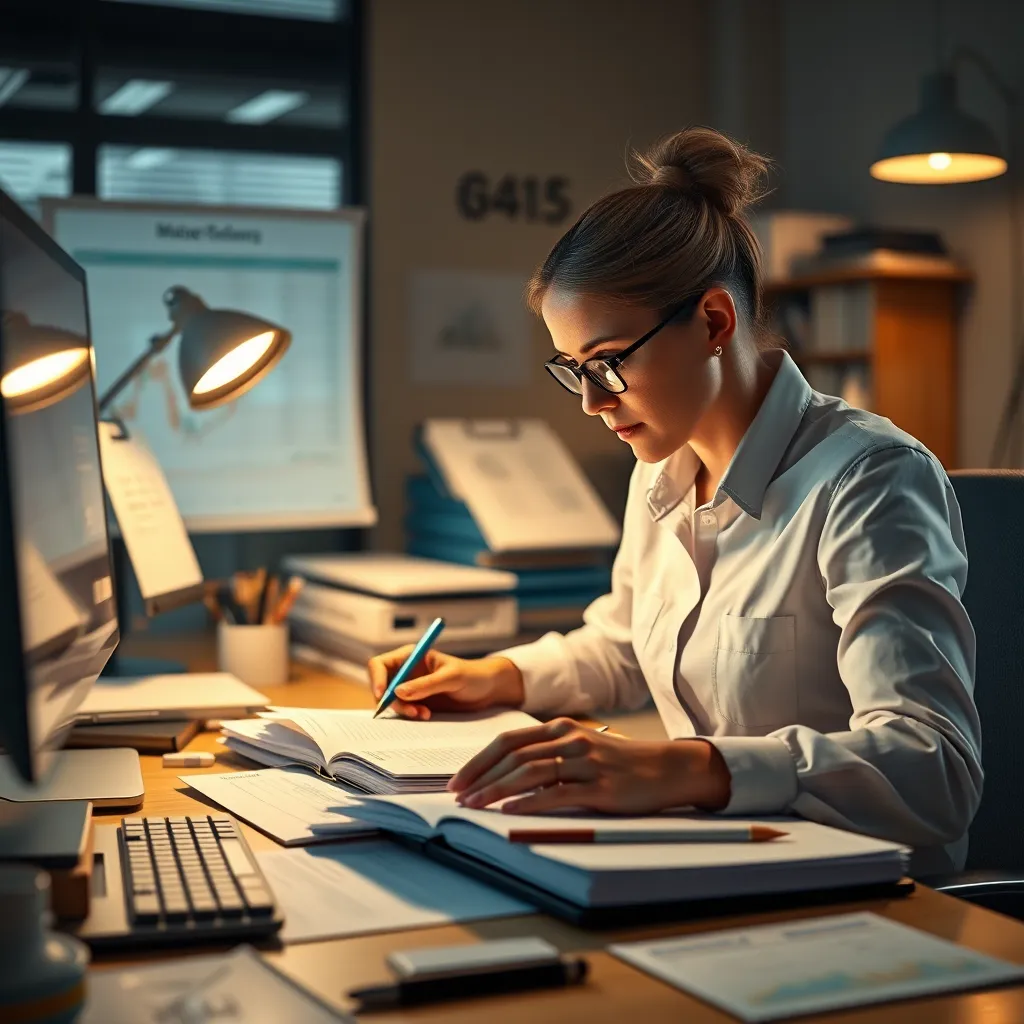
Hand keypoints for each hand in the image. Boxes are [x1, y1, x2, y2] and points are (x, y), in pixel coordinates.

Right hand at [367, 648, 524, 720]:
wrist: (488, 690)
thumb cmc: (472, 675)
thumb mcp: (451, 678)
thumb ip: (425, 685)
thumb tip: (396, 692)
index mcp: (411, 656)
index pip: (379, 664)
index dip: (376, 679)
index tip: (382, 695)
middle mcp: (407, 671)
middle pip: (381, 686)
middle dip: (391, 701)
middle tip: (411, 711)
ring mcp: (410, 688)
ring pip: (391, 701)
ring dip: (403, 710)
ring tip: (424, 714)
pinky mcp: (417, 702)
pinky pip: (403, 711)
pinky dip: (410, 715)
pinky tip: (426, 715)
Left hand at [447, 717, 731, 814]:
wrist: (665, 768)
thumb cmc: (619, 762)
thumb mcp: (581, 747)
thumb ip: (549, 753)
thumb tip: (506, 774)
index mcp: (560, 727)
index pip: (507, 741)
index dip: (478, 760)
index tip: (457, 780)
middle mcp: (569, 739)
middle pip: (513, 756)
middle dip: (480, 776)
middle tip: (457, 796)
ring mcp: (584, 762)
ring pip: (529, 772)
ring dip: (496, 790)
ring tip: (475, 805)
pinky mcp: (599, 787)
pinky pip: (556, 792)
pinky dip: (529, 802)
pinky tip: (509, 810)